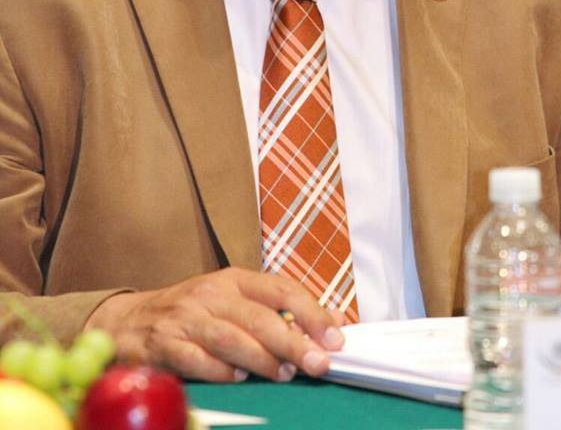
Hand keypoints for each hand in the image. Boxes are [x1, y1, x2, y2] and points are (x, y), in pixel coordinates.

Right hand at [84, 268, 343, 382]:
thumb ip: (277, 312)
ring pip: (230, 337)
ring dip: (262, 358)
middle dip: (293, 341)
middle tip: (319, 363)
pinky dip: (219, 370)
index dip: (311, 311)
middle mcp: (211, 293)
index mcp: (233, 280)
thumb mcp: (233, 301)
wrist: (126, 321)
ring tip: (285, 373)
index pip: (280, 289)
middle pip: (259, 316)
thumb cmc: (191, 313)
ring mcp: (185, 317)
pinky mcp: (163, 343)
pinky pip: (195, 359)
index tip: (335, 336)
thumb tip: (331, 325)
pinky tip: (238, 378)